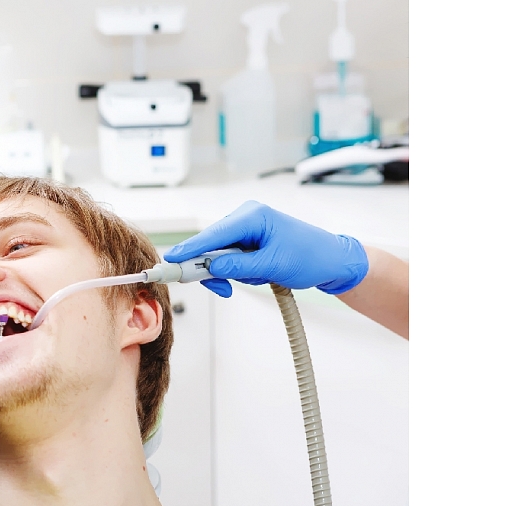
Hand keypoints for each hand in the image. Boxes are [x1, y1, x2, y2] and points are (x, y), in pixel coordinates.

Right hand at [164, 201, 368, 297]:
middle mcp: (247, 218)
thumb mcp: (273, 265)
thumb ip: (238, 266)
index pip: (214, 233)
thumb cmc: (311, 257)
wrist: (333, 261)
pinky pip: (232, 258)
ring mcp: (248, 230)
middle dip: (213, 268)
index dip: (191, 248)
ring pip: (221, 254)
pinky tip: (256, 276)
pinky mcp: (251, 242)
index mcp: (253, 216)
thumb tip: (210, 267)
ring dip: (230, 272)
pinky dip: (237, 272)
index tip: (171, 260)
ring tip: (253, 281)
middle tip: (219, 289)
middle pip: (213, 244)